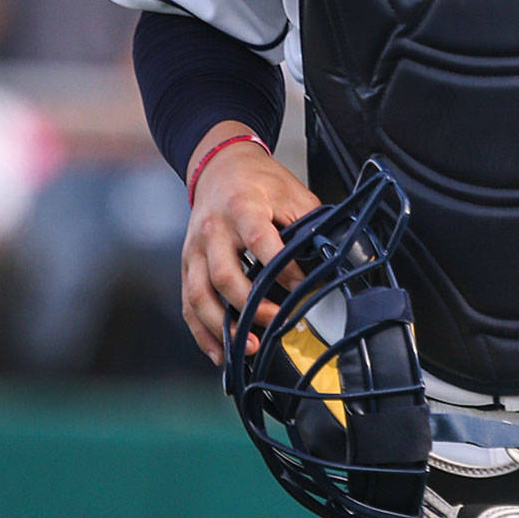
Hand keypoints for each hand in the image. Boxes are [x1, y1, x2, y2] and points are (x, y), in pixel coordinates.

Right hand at [181, 130, 321, 364]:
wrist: (221, 166)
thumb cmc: (260, 182)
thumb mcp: (292, 193)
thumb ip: (309, 225)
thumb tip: (331, 259)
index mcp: (243, 207)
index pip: (260, 242)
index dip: (281, 270)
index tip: (302, 289)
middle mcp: (214, 229)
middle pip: (225, 275)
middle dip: (251, 307)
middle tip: (278, 322)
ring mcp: (195, 249)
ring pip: (200, 295)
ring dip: (223, 327)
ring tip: (248, 347)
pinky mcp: (187, 264)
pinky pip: (189, 303)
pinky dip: (202, 332)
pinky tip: (219, 351)